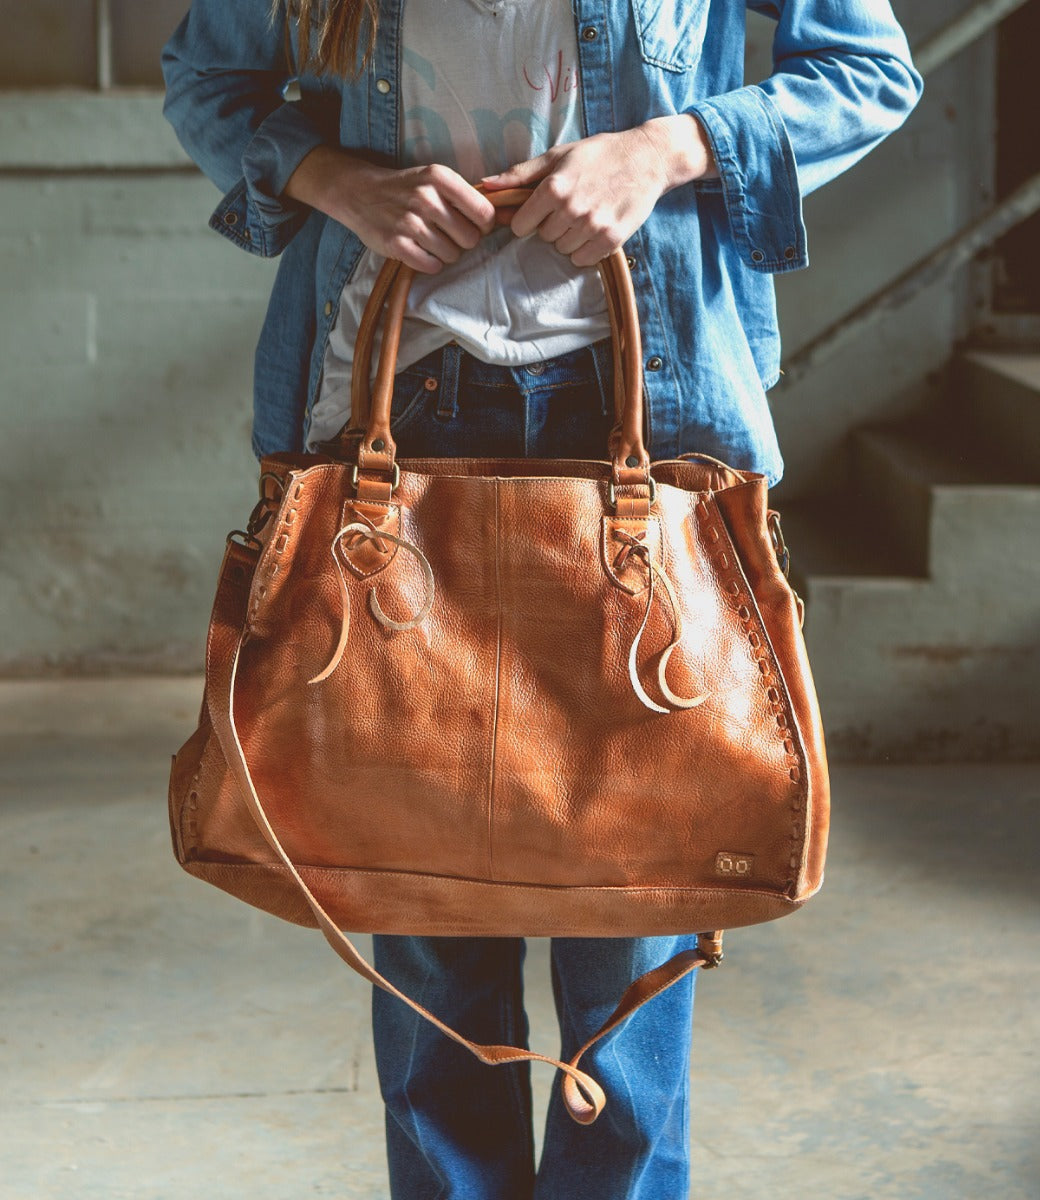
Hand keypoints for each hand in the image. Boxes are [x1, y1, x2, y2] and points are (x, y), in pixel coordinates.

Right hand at [284, 148, 495, 273]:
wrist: (360, 193)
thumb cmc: (406, 188)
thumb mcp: (434, 179)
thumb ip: (464, 196)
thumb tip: (504, 217)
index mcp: (440, 178)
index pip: (484, 213)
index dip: (484, 225)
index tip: (474, 225)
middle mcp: (426, 198)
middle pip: (470, 239)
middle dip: (463, 242)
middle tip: (448, 235)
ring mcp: (410, 222)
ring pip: (452, 255)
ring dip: (446, 254)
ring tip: (432, 242)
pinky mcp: (396, 244)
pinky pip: (431, 266)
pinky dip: (430, 263)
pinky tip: (421, 251)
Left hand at [480, 116, 717, 266]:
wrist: (646, 158)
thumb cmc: (599, 154)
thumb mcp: (557, 156)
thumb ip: (520, 173)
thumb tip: (485, 184)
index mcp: (553, 188)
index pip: (521, 225)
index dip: (528, 218)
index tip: (541, 210)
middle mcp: (571, 209)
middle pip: (543, 237)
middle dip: (552, 225)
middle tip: (570, 207)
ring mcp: (592, 227)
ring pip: (562, 250)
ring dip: (570, 238)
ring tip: (585, 215)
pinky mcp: (611, 239)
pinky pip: (583, 260)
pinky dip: (586, 250)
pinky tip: (595, 230)